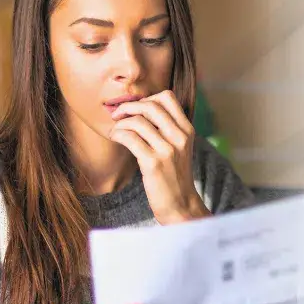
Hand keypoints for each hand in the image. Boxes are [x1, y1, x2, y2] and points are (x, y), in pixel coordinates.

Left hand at [108, 90, 210, 224]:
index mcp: (187, 130)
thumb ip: (168, 129)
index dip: (147, 98)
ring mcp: (168, 150)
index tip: (136, 110)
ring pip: (138, 121)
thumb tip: (140, 109)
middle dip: (129, 107)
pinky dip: (118, 134)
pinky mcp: (153, 163)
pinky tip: (116, 139)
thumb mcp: (179, 148)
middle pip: (151, 105)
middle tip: (118, 115)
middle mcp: (180, 137)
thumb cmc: (174, 176)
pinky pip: (130, 137)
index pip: (168, 97)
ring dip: (120, 123)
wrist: (180, 205)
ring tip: (116, 131)